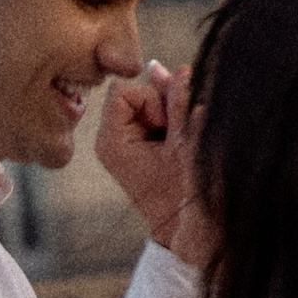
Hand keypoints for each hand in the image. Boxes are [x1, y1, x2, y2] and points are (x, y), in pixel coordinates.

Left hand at [95, 60, 200, 253]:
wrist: (188, 230)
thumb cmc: (185, 193)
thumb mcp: (186, 142)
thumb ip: (179, 102)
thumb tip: (173, 68)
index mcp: (110, 141)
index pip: (122, 90)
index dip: (149, 99)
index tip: (164, 126)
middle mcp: (111, 138)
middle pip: (137, 92)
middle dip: (163, 105)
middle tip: (174, 136)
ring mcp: (125, 140)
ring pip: (150, 101)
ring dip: (172, 114)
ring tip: (178, 144)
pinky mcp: (140, 143)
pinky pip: (156, 114)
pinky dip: (173, 121)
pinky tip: (179, 143)